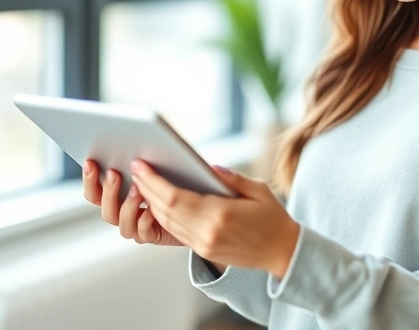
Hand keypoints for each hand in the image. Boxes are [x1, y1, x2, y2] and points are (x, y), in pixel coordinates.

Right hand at [82, 159, 183, 246]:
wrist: (189, 213)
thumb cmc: (168, 189)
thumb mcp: (150, 172)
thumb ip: (137, 167)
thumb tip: (131, 154)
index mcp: (117, 199)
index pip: (95, 193)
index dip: (89, 180)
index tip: (90, 162)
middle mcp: (123, 215)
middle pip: (106, 209)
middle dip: (108, 190)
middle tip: (114, 173)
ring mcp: (136, 227)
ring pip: (122, 223)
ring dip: (128, 205)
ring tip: (137, 189)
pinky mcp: (152, 235)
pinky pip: (143, 232)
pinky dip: (145, 220)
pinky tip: (152, 208)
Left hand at [131, 160, 300, 278]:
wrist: (283, 253)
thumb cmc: (273, 217)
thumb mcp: (258, 190)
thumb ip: (231, 178)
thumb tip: (207, 166)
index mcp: (220, 215)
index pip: (175, 197)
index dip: (153, 182)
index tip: (141, 166)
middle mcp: (207, 233)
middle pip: (165, 210)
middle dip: (147, 189)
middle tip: (135, 169)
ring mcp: (204, 245)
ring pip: (167, 222)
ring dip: (151, 203)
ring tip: (142, 183)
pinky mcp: (204, 252)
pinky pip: (176, 232)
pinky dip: (163, 216)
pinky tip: (157, 202)